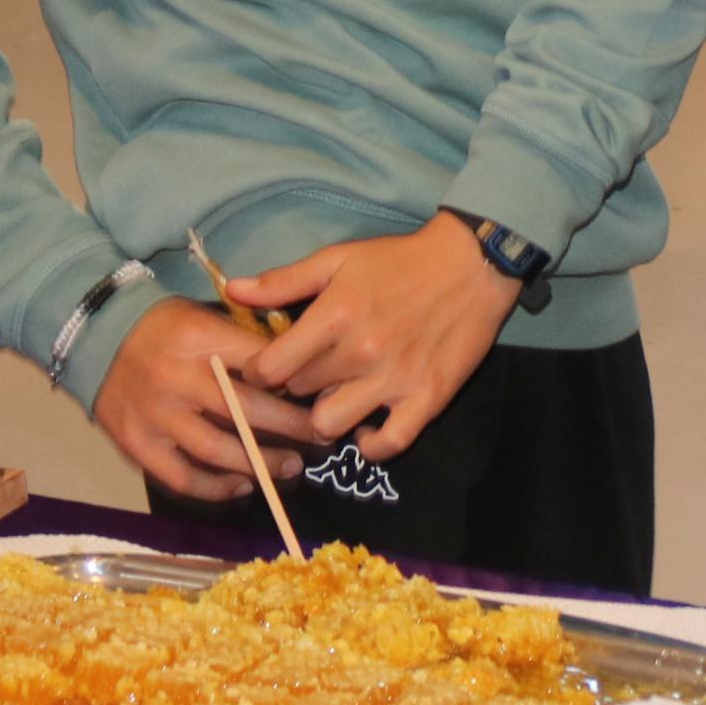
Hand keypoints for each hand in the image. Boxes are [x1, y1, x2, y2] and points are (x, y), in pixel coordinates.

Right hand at [91, 297, 327, 499]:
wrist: (97, 337)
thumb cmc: (165, 328)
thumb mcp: (206, 317)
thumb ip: (246, 341)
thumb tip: (301, 367)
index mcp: (200, 339)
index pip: (261, 365)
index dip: (297, 384)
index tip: (323, 396)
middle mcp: (177, 378)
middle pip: (246, 410)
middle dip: (292, 427)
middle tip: (322, 437)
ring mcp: (154, 415)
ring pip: (217, 449)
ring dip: (260, 463)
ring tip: (291, 467)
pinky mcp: (136, 444)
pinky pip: (181, 476)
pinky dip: (215, 487)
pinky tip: (243, 486)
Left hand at [232, 220, 517, 463]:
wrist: (472, 265)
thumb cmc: (399, 261)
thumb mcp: (339, 258)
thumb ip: (284, 280)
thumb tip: (233, 290)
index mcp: (335, 315)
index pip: (271, 368)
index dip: (259, 371)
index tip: (268, 366)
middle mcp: (361, 353)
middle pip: (298, 395)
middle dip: (296, 385)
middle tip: (309, 372)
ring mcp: (395, 380)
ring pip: (330, 425)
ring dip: (326, 414)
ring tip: (336, 396)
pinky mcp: (428, 399)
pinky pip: (388, 445)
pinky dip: (371, 444)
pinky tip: (367, 426)